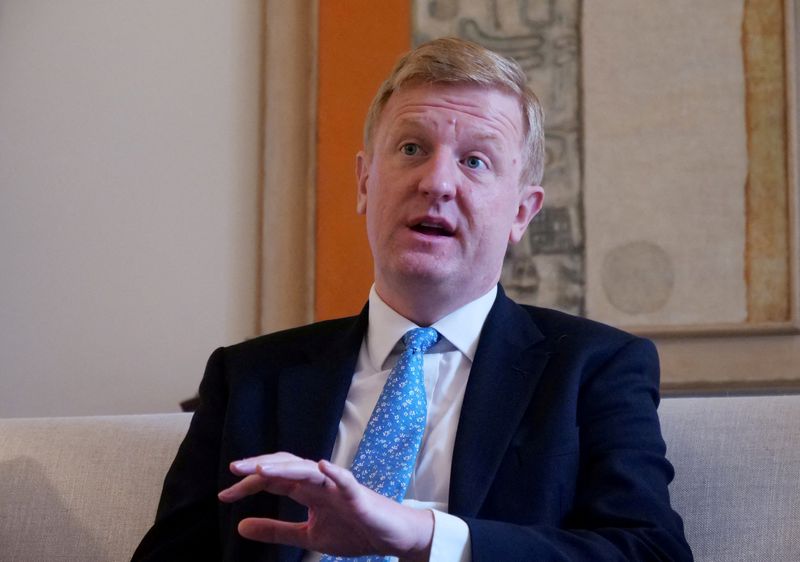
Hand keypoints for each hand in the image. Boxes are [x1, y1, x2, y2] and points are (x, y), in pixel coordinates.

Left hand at [218, 452, 432, 560]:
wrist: (389, 536)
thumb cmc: (352, 530)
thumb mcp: (307, 536)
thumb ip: (276, 531)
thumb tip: (239, 526)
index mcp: (306, 491)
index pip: (273, 482)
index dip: (248, 485)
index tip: (224, 495)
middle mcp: (319, 482)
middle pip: (286, 467)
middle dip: (260, 466)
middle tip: (234, 469)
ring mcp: (338, 486)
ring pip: (309, 470)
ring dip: (286, 468)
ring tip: (263, 470)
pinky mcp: (358, 495)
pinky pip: (345, 480)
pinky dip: (334, 472)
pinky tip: (320, 466)